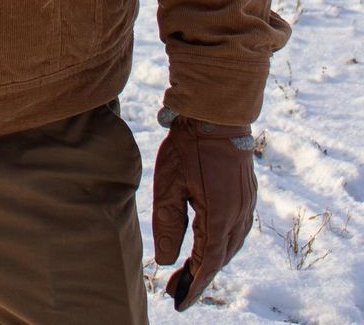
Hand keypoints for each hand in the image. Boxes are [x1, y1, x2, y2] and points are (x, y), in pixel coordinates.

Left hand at [152, 110, 256, 310]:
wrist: (216, 111)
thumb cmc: (188, 145)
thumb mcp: (169, 183)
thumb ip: (168, 224)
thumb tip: (167, 261)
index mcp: (220, 216)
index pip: (207, 263)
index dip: (194, 286)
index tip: (178, 302)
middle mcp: (239, 215)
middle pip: (220, 258)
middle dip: (199, 277)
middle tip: (177, 290)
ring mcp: (246, 203)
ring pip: (231, 245)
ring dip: (212, 261)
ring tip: (190, 271)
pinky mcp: (247, 192)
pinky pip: (237, 229)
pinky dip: (222, 243)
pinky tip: (209, 242)